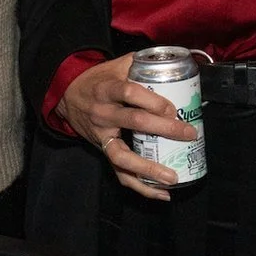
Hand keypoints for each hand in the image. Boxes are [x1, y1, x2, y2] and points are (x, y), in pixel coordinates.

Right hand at [58, 52, 194, 200]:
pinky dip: (140, 186)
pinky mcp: (103, 151)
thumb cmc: (98, 80)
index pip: (129, 93)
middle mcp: (103, 113)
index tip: (173, 107)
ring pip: (123, 156)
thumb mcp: (115, 66)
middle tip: (188, 134)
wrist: (67, 95)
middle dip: (164, 129)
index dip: (152, 100)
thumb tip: (174, 62)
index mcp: (108, 89)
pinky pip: (120, 173)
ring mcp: (101, 135)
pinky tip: (161, 193)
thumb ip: (141, 63)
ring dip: (149, 169)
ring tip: (172, 178)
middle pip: (134, 122)